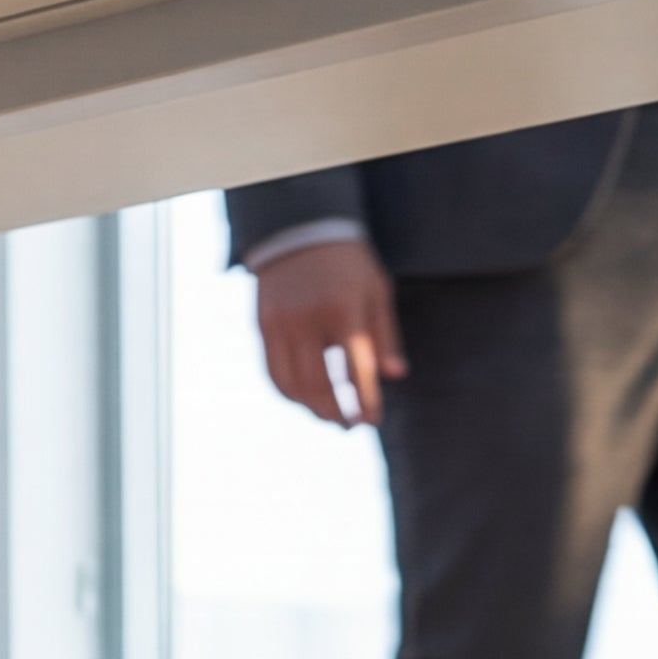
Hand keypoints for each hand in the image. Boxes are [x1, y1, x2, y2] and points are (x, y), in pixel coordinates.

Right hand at [253, 240, 405, 427]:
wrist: (302, 231)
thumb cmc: (349, 264)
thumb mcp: (376, 292)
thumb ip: (385, 335)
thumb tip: (394, 376)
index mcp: (343, 311)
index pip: (356, 371)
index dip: (365, 401)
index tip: (372, 420)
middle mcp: (308, 321)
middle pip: (319, 386)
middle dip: (336, 413)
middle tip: (350, 426)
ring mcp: (281, 325)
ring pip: (291, 386)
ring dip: (310, 409)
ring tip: (329, 416)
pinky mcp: (263, 327)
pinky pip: (273, 373)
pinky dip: (288, 393)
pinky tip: (305, 399)